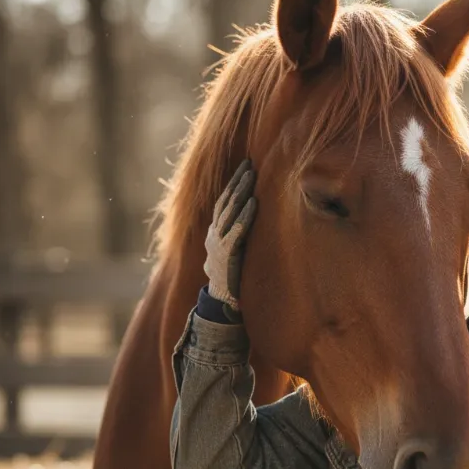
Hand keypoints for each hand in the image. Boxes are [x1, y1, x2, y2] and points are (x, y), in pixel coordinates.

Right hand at [204, 159, 256, 310]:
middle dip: (238, 181)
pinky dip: (245, 215)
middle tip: (250, 163)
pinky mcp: (226, 255)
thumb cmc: (230, 279)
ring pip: (229, 211)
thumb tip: (251, 222)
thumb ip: (237, 237)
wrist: (220, 305)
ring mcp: (218, 244)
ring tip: (252, 175)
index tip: (245, 166)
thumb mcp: (232, 254)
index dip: (233, 184)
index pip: (223, 202)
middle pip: (226, 201)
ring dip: (241, 192)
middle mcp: (214, 235)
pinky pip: (236, 231)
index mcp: (215, 233)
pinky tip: (254, 203)